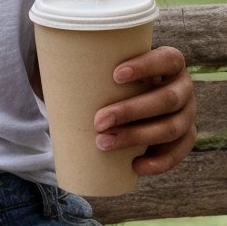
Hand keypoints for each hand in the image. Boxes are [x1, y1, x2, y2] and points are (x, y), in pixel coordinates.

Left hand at [92, 45, 196, 175]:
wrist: (131, 103)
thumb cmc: (112, 80)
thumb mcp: (102, 67)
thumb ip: (81, 62)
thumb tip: (39, 70)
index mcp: (171, 63)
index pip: (168, 59)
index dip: (147, 66)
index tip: (115, 75)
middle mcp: (184, 88)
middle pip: (167, 99)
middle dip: (132, 111)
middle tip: (98, 120)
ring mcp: (188, 114)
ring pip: (171, 128)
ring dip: (138, 137)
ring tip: (104, 143)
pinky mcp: (184, 138)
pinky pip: (178, 152)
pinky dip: (159, 162)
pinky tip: (136, 166)